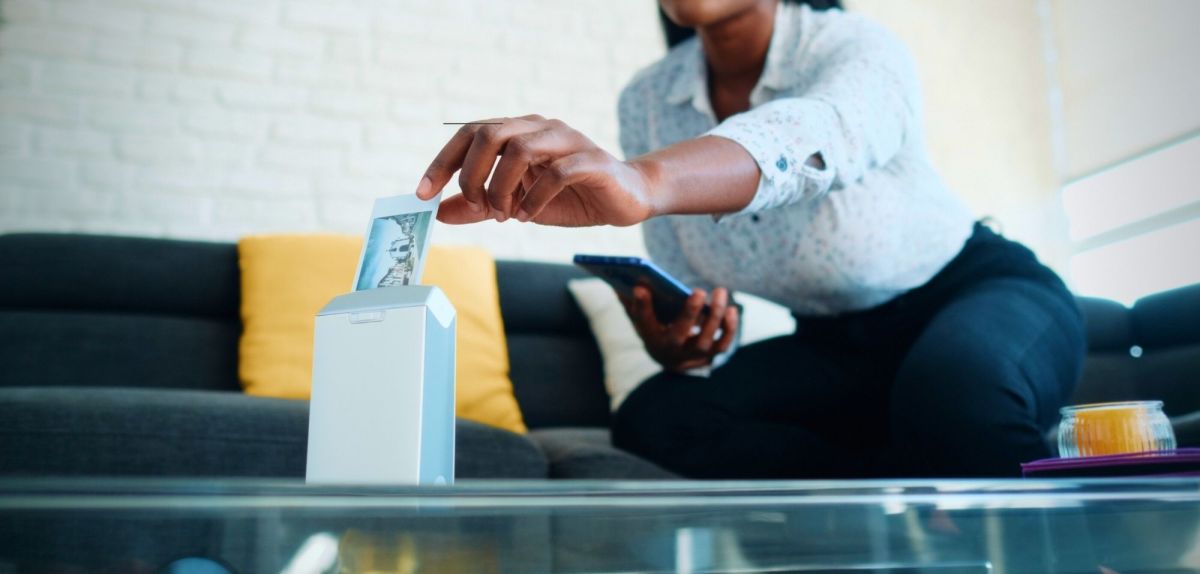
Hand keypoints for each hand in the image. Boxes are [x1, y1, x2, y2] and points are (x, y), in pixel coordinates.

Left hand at [415, 115, 657, 226]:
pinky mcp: (591, 161)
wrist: (625, 198)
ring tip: (504, 214)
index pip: (470, 133)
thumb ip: (479, 207)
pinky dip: (534, 198)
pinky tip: (527, 215)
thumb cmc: (570, 197)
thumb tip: (440, 213)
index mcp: (520, 131)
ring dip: (502, 187)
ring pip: (519, 148)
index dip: (442, 162)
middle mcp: (540, 127)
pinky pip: (555, 173)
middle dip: (472, 175)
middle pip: (490, 134)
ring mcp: (568, 140)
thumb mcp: (516, 204)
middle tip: (477, 206)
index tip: (422, 193)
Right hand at [622, 286, 738, 372]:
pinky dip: (729, 328)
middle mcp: (670, 350)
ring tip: (720, 292)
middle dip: (689, 313)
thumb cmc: (656, 327)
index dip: (641, 305)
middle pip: (678, 335)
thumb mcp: (642, 315)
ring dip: (715, 316)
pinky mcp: (709, 356)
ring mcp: (691, 355)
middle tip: (698, 291)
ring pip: (705, 341)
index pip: (642, 321)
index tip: (640, 287)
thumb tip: (626, 279)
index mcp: (650, 336)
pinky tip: (731, 309)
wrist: (670, 357)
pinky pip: (722, 344)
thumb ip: (633, 299)